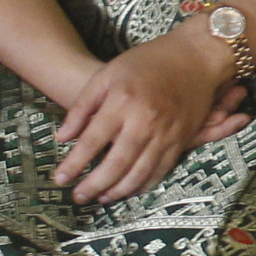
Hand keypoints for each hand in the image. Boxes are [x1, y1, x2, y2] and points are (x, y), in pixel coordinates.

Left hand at [54, 25, 243, 205]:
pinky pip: (161, 170)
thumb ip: (83, 106)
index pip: (92, 141)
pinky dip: (143, 185)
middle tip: (77, 197)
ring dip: (117, 191)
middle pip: (116, 163)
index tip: (59, 179)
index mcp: (122, 103)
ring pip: (139, 173)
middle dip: (93, 184)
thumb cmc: (147, 62)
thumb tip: (63, 138)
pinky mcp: (182, 140)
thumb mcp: (107, 74)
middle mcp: (144, 121)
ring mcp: (166, 133)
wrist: (196, 57)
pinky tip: (128, 190)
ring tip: (100, 198)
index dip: (74, 164)